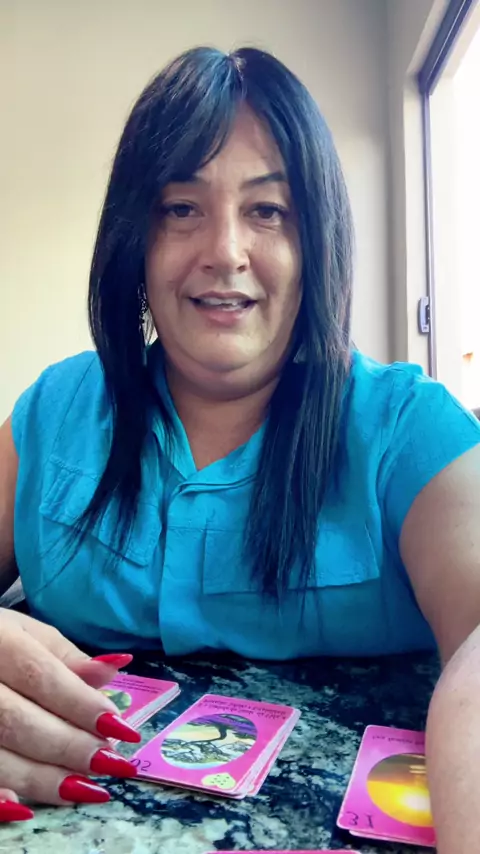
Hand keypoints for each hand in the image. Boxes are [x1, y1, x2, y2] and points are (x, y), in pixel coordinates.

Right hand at [0, 609, 140, 821]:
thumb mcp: (24, 631)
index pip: (39, 676)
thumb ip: (65, 656)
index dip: (80, 705)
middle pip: (15, 720)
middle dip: (67, 746)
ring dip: (41, 778)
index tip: (119, 728)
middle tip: (108, 762)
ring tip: (84, 788)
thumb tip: (112, 672)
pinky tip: (23, 810)